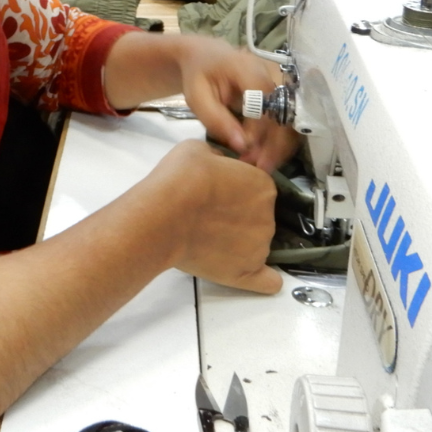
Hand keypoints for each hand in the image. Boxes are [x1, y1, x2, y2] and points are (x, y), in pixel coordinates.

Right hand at [150, 139, 280, 292]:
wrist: (163, 215)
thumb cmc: (180, 179)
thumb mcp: (200, 149)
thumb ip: (221, 160)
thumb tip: (220, 167)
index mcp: (262, 186)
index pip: (257, 187)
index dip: (237, 187)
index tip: (218, 190)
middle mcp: (267, 218)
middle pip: (258, 216)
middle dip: (238, 214)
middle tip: (208, 212)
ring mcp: (258, 248)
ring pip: (256, 244)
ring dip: (240, 241)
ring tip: (209, 237)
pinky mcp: (244, 273)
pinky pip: (267, 281)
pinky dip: (263, 278)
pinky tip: (253, 272)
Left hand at [177, 38, 299, 171]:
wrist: (204, 58)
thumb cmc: (198, 76)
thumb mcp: (198, 97)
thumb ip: (217, 120)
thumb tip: (242, 146)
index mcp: (249, 71)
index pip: (263, 105)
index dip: (256, 132)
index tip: (243, 152)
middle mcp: (270, 77)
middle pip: (284, 115)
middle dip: (275, 146)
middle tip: (259, 169)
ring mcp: (277, 87)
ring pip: (289, 122)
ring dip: (278, 147)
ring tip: (261, 167)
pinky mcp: (278, 98)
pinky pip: (284, 122)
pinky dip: (276, 142)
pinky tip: (263, 157)